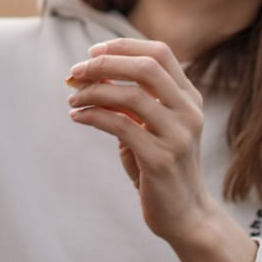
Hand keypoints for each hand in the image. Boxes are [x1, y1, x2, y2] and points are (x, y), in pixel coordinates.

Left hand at [66, 37, 256, 261]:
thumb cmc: (160, 166)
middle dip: (104, 64)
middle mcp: (189, 112)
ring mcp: (179, 136)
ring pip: (131, 96)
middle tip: (74, 72)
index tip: (93, 52)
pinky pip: (120, 125)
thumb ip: (129, 99)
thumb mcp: (149, 126)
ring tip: (72, 99)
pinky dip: (93, 116)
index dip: (124, 46)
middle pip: (146, 68)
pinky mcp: (161, 159)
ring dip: (94, 92)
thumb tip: (90, 72)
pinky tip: (77, 117)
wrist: (185, 215)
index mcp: (188, 98)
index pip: (160, 53)